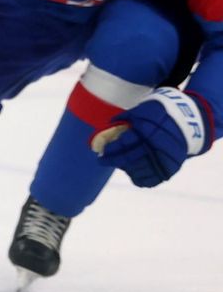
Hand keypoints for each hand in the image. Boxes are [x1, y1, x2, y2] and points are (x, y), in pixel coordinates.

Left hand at [94, 87, 211, 187]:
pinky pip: (151, 180)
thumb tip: (105, 128)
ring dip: (125, 168)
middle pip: (128, 159)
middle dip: (112, 161)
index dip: (110, 150)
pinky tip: (132, 173)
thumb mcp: (142, 111)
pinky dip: (140, 178)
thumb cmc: (161, 113)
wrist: (190, 122)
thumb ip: (125, 119)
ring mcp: (163, 159)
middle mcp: (155, 147)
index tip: (101, 152)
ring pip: (138, 170)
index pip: (122, 144)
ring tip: (119, 164)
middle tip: (102, 161)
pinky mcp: (170, 169)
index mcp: (146, 131)